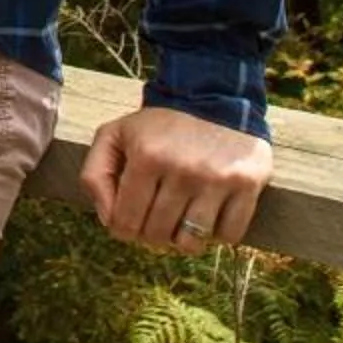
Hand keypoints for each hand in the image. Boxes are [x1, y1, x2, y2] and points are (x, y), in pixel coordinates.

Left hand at [83, 104, 272, 252]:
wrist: (214, 99)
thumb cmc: (158, 126)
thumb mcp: (114, 135)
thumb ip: (95, 174)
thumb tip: (107, 219)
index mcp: (146, 157)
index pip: (125, 221)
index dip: (122, 230)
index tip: (128, 222)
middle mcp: (182, 170)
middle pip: (158, 235)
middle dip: (150, 236)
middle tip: (154, 221)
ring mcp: (217, 180)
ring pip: (192, 243)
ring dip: (182, 239)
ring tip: (180, 220)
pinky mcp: (247, 186)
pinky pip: (229, 236)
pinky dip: (216, 234)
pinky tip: (208, 214)